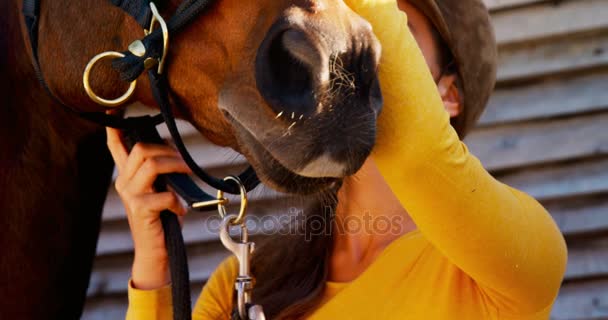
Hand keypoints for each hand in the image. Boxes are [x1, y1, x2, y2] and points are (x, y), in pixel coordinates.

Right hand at [106, 127, 191, 289]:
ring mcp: (130, 196)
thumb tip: (171, 146)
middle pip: (141, 150)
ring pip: (152, 165)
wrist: (157, 251)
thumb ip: (161, 170)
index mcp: (127, 175)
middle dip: (168, 151)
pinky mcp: (141, 210)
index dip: (115, 127)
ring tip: (187, 176)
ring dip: (176, 167)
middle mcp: (124, 183)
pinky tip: (180, 210)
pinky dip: (178, 201)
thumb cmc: (162, 219)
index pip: (116, 146)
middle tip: (185, 163)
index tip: (114, 109)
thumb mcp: (161, 188)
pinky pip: (164, 195)